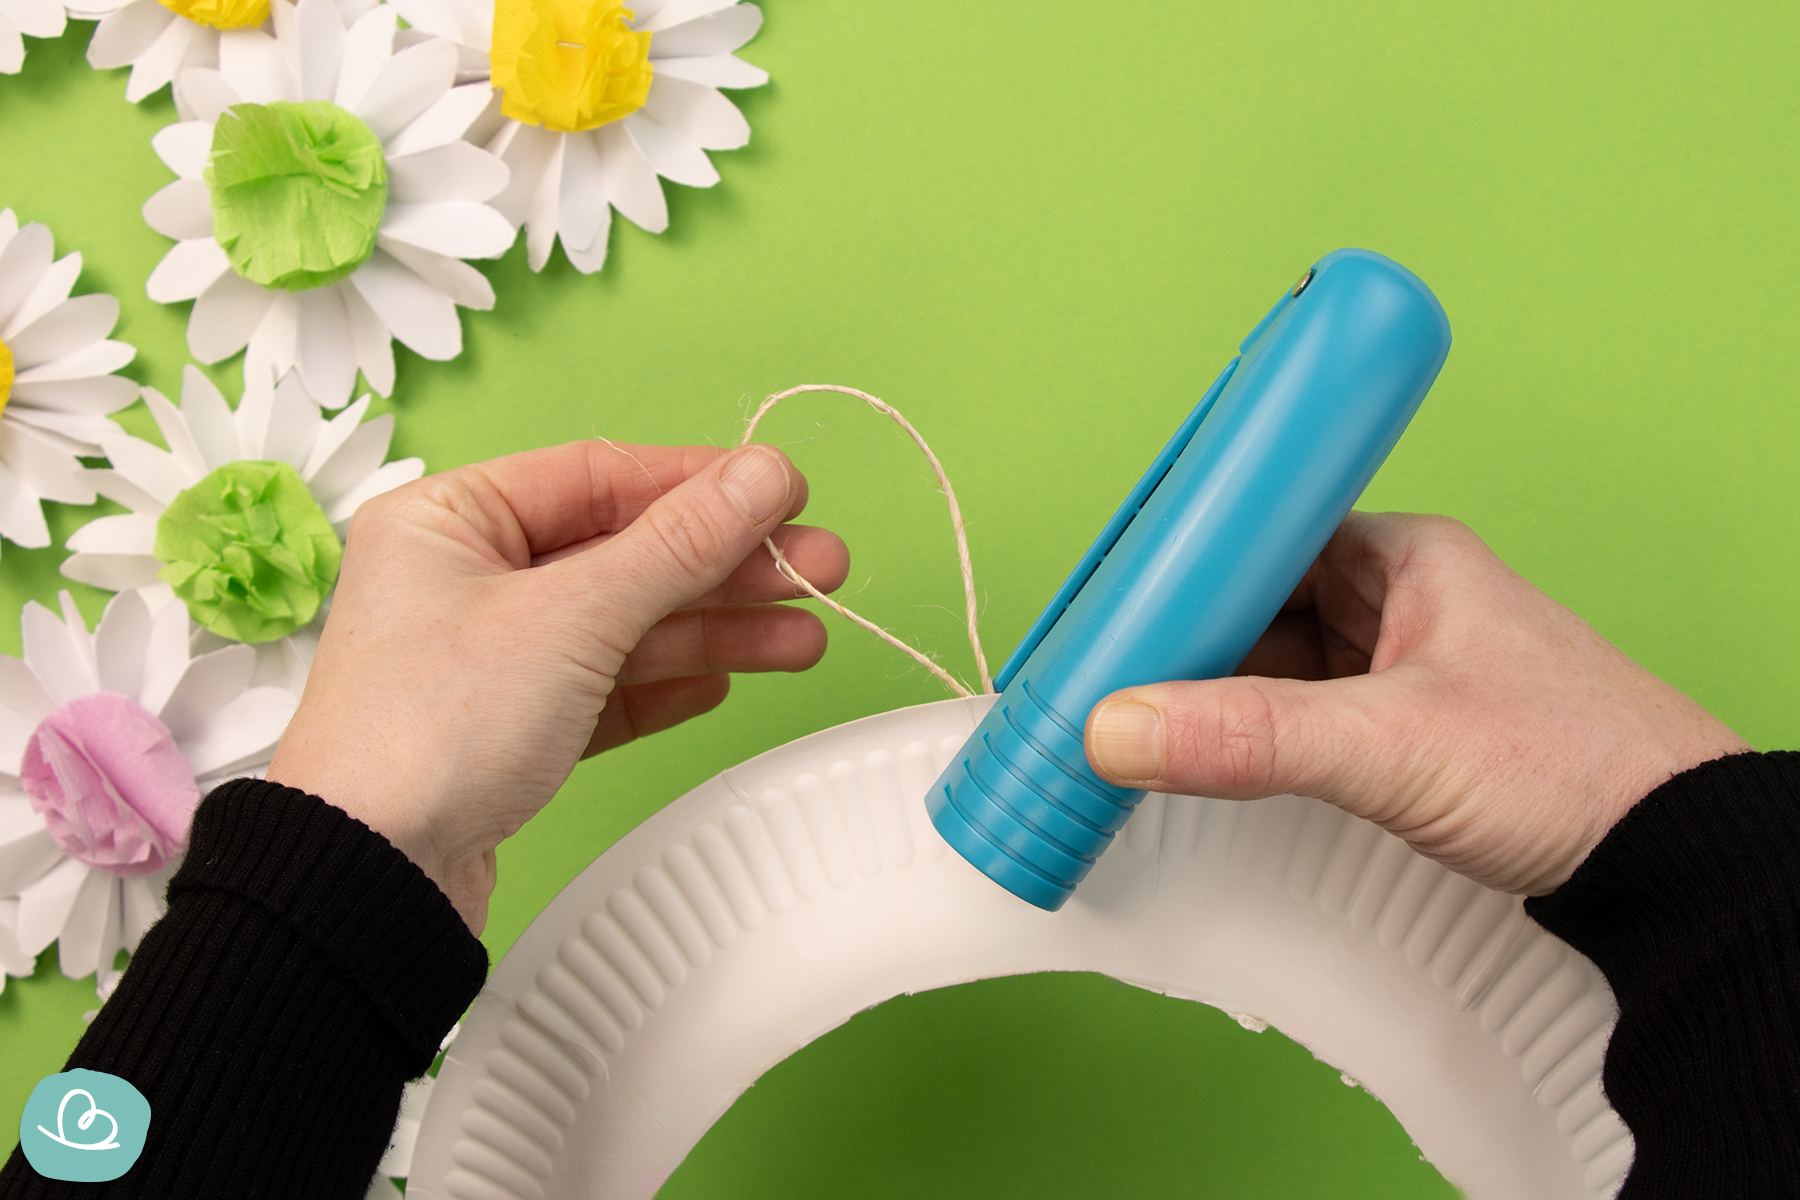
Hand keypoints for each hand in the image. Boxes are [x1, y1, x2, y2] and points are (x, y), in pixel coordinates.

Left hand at [268, 441, 848, 931]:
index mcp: (449, 520)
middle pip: (624, 552)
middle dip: (726, 563)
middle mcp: (465, 579)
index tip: (784, 489)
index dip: (699, 481)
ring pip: (626, 624)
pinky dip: (666, 684)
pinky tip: (723, 684)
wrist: (370, 882)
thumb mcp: (572, 619)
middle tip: (819, 567)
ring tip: (804, 637)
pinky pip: (607, 687)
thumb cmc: (430, 733)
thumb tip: (761, 476)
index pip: (598, 475)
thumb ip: (677, 545)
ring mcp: (489, 657)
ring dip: (716, 629)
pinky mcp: (512, 729)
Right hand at [1082, 512, 1749, 895]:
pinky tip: (1203, 754)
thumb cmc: (1576, 768)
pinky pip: (1299, 713)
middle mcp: (1400, 599)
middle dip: (1187, 635)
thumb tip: (1120, 727)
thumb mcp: (1391, 746)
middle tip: (1106, 666)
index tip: (1112, 594)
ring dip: (1215, 689)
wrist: (1679, 863)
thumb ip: (1250, 739)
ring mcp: (1401, 667)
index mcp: (1406, 557)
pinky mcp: (1404, 730)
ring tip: (1133, 710)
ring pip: (1275, 660)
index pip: (1265, 530)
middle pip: (1258, 599)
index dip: (1185, 559)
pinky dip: (1249, 732)